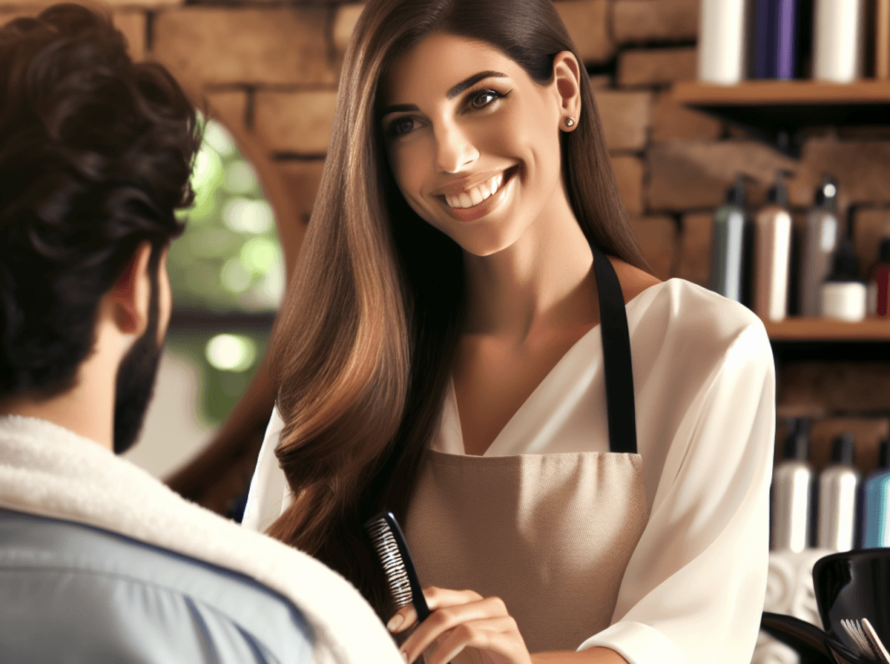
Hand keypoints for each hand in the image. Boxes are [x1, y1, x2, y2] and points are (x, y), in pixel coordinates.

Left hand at [387, 587, 532, 663]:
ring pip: (457, 623)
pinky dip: (448, 651)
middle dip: (417, 633)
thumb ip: (434, 634)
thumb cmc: (483, 663)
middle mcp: (489, 605)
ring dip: (430, 647)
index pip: (436, 595)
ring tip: (418, 663)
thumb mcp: (452, 645)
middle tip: (402, 654)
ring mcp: (503, 621)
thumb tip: (399, 630)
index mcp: (471, 601)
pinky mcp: (512, 641)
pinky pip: (473, 636)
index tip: (393, 626)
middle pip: (444, 609)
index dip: (412, 608)